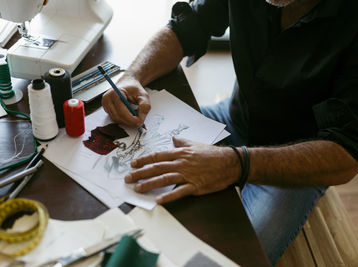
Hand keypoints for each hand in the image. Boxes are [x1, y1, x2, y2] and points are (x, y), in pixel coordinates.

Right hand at [101, 76, 150, 126]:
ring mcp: (105, 104)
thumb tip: (141, 120)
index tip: (140, 122)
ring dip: (126, 121)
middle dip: (129, 122)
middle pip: (117, 117)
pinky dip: (123, 119)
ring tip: (135, 116)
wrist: (128, 83)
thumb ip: (144, 107)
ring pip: (116, 119)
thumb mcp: (144, 95)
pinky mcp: (106, 108)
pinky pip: (114, 118)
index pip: (121, 111)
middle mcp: (107, 99)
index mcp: (115, 93)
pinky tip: (129, 115)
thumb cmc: (135, 89)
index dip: (131, 119)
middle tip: (139, 122)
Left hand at [125, 137, 240, 203]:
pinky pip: (180, 191)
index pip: (157, 156)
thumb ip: (182, 142)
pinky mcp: (196, 186)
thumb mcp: (195, 144)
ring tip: (138, 188)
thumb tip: (173, 139)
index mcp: (180, 153)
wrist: (229, 162)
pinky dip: (169, 196)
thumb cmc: (212, 153)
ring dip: (150, 184)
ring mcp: (188, 175)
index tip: (132, 164)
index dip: (143, 160)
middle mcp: (181, 163)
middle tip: (128, 179)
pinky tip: (159, 200)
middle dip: (140, 173)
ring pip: (164, 179)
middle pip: (157, 168)